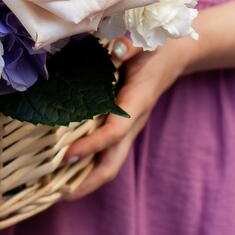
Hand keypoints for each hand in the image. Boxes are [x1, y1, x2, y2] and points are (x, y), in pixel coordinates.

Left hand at [62, 35, 192, 199]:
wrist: (177, 52)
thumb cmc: (156, 44)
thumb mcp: (143, 41)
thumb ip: (128, 46)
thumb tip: (115, 48)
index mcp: (137, 101)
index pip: (114, 132)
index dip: (91, 145)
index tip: (67, 155)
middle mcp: (134, 120)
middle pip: (113, 162)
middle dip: (87, 182)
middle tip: (57, 193)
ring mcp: (131, 125)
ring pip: (111, 160)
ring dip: (86, 177)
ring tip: (56, 186)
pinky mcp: (125, 123)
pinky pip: (108, 149)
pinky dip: (90, 160)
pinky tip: (68, 162)